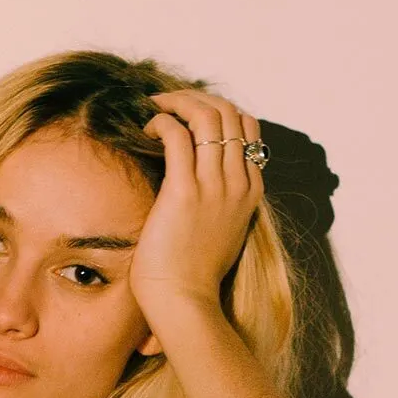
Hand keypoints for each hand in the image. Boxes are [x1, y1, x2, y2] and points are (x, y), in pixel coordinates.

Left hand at [129, 90, 264, 316]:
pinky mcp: (185, 191)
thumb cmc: (194, 272)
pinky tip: (147, 128)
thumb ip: (220, 201)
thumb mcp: (221, 230)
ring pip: (207, 116)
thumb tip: (197, 180)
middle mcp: (238, 182)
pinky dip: (161, 122)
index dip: (217, 109)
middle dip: (195, 97)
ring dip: (177, 102)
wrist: (186, 300)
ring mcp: (215, 186)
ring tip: (154, 107)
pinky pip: (177, 136)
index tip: (188, 111)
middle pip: (229, 113)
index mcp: (250, 190)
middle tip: (167, 100)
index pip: (246, 127)